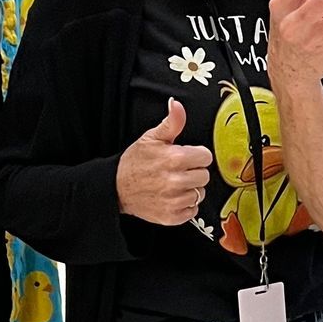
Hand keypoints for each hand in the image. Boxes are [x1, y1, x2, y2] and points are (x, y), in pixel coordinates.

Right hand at [117, 97, 213, 224]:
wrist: (116, 188)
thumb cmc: (135, 162)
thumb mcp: (152, 138)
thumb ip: (171, 123)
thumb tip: (176, 105)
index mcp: (174, 158)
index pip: (206, 157)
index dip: (196, 155)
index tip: (186, 157)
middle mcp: (175, 181)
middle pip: (205, 176)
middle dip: (194, 172)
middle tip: (179, 170)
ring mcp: (173, 201)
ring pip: (199, 194)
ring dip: (190, 189)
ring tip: (174, 184)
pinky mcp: (171, 216)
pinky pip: (193, 211)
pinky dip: (185, 205)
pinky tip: (173, 197)